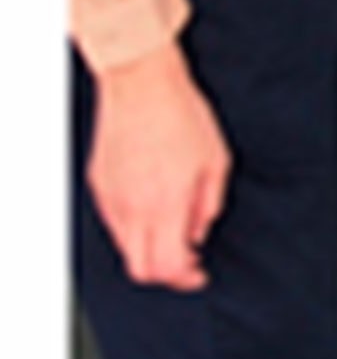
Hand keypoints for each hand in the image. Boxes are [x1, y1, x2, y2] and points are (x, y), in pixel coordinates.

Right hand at [87, 41, 231, 290]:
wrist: (140, 80)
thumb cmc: (181, 115)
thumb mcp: (216, 163)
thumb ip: (208, 206)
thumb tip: (198, 234)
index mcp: (165, 203)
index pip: (166, 267)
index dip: (185, 278)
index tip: (199, 272)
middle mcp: (132, 206)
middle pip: (140, 269)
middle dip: (166, 273)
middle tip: (185, 261)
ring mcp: (111, 196)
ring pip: (125, 247)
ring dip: (149, 248)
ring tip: (172, 228)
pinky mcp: (98, 183)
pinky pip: (113, 221)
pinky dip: (134, 227)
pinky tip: (153, 208)